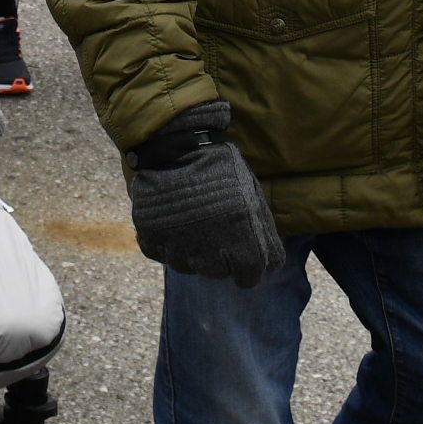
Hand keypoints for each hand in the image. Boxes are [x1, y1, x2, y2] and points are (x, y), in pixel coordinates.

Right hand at [128, 102, 285, 286]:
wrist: (175, 145)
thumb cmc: (221, 168)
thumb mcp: (252, 194)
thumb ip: (263, 231)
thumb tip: (271, 263)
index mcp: (240, 240)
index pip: (250, 277)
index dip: (249, 269)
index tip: (245, 257)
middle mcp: (209, 251)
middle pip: (218, 274)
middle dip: (220, 259)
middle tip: (217, 232)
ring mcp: (177, 247)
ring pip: (188, 267)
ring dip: (192, 252)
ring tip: (193, 225)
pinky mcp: (151, 238)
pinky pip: (161, 254)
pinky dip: (166, 244)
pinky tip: (171, 224)